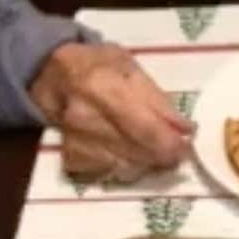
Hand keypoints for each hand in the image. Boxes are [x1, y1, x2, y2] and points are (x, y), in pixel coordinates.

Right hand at [28, 42, 193, 180]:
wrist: (51, 76)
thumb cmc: (97, 65)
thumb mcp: (130, 67)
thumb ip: (158, 99)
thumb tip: (185, 129)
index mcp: (103, 87)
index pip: (145, 128)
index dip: (171, 142)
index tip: (187, 143)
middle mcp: (85, 119)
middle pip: (138, 152)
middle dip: (165, 154)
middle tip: (177, 148)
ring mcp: (76, 142)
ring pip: (128, 168)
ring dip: (148, 162)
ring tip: (155, 147)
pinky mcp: (71, 159)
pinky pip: (110, 173)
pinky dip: (127, 166)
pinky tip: (130, 152)